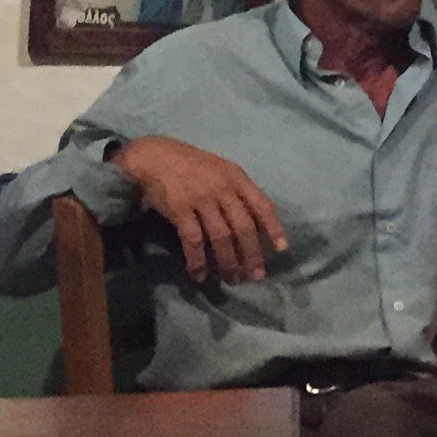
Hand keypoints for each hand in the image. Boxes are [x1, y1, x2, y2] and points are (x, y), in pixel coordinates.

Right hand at [112, 137, 287, 284]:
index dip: (273, 227)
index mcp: (236, 177)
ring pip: (221, 237)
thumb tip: (254, 224)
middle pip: (243, 226)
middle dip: (252, 254)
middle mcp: (222, 188)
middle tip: (255, 276)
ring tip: (231, 279)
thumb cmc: (191, 165)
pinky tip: (200, 275)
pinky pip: (193, 241)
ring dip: (228, 262)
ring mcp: (201, 198)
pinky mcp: (180, 209)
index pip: (261, 204)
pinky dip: (198, 261)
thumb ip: (236, 192)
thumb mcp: (221, 170)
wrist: (155, 156)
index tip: (281, 249)